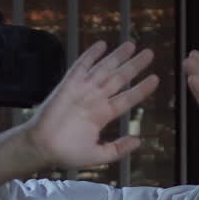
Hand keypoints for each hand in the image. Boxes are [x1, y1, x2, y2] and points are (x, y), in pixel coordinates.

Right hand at [23, 41, 157, 169]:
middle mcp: (95, 99)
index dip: (141, 88)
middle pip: (119, 78)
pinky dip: (91, 55)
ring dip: (117, 56)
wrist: (43, 147)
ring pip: (104, 68)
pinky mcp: (68, 85)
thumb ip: (118, 149)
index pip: (127, 98)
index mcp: (103, 114)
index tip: (155, 78)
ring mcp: (82, 90)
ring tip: (132, 44)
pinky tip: (101, 45)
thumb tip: (138, 141)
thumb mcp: (98, 155)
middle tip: (149, 53)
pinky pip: (81, 66)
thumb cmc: (67, 153)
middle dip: (134, 65)